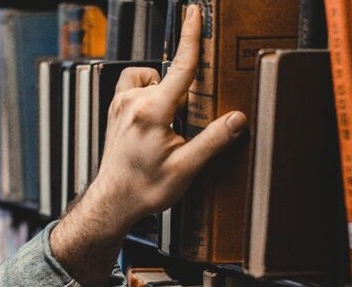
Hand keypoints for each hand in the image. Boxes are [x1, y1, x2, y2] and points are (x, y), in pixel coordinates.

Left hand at [50, 4, 245, 286]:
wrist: (114, 201)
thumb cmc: (146, 188)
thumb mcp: (186, 168)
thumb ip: (213, 140)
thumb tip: (237, 119)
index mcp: (152, 113)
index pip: (180, 67)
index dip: (191, 38)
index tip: (195, 13)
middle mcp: (133, 102)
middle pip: (170, 79)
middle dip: (185, 97)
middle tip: (183, 130)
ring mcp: (120, 104)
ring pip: (152, 80)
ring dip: (165, 93)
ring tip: (168, 126)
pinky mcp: (115, 108)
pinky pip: (136, 86)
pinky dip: (149, 94)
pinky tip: (155, 118)